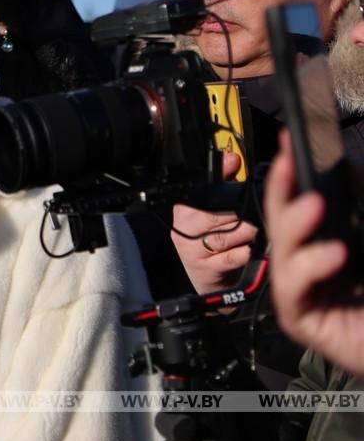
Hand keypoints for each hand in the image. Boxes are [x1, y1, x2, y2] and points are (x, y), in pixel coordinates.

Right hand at [171, 152, 255, 293]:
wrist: (211, 282)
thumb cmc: (215, 242)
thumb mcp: (214, 211)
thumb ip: (223, 183)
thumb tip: (232, 158)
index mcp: (183, 209)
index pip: (203, 193)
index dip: (224, 190)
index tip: (238, 185)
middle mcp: (183, 228)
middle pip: (218, 214)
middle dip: (243, 215)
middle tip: (257, 216)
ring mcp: (192, 250)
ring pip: (228, 234)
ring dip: (248, 234)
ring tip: (256, 233)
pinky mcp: (205, 269)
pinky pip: (233, 255)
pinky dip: (246, 252)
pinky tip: (253, 250)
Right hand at [266, 129, 363, 376]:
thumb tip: (350, 166)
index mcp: (331, 241)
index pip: (302, 200)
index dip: (293, 170)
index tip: (292, 138)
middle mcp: (314, 264)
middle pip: (283, 220)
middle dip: (281, 187)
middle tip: (286, 161)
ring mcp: (306, 293)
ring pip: (282, 251)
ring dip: (293, 224)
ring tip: (316, 205)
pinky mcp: (302, 320)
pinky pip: (291, 290)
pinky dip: (309, 269)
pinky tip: (335, 255)